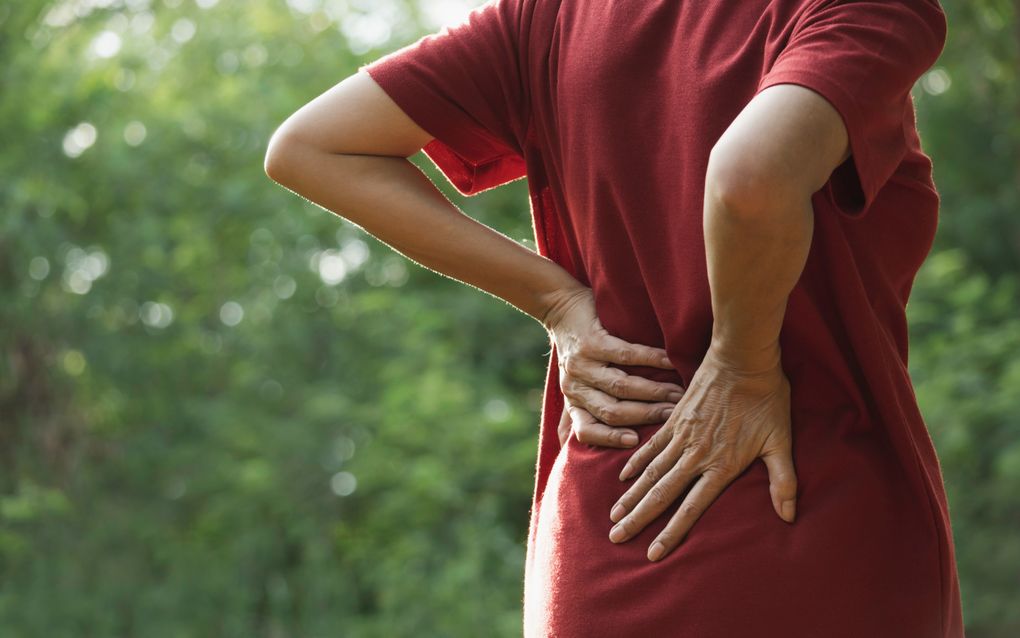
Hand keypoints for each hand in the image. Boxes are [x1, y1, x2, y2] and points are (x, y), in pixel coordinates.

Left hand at [541, 285, 686, 448]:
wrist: (560, 308)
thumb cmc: (578, 350)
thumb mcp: (577, 382)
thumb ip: (590, 406)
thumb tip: (616, 439)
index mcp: (573, 401)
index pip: (586, 430)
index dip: (609, 439)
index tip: (635, 443)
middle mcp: (575, 387)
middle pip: (611, 411)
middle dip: (646, 415)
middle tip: (673, 416)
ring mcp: (582, 365)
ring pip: (620, 386)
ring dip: (653, 391)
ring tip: (677, 393)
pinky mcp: (592, 342)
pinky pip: (625, 355)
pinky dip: (651, 360)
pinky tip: (669, 362)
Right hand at [607, 343, 797, 560]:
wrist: (743, 357)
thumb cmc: (766, 399)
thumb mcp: (780, 441)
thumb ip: (783, 481)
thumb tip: (788, 517)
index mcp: (720, 466)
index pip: (691, 508)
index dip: (671, 533)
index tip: (653, 553)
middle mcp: (695, 455)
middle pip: (661, 494)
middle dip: (638, 519)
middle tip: (616, 538)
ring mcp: (682, 437)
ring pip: (650, 473)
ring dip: (631, 496)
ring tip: (613, 514)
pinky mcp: (675, 420)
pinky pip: (650, 446)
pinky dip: (635, 463)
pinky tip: (623, 477)